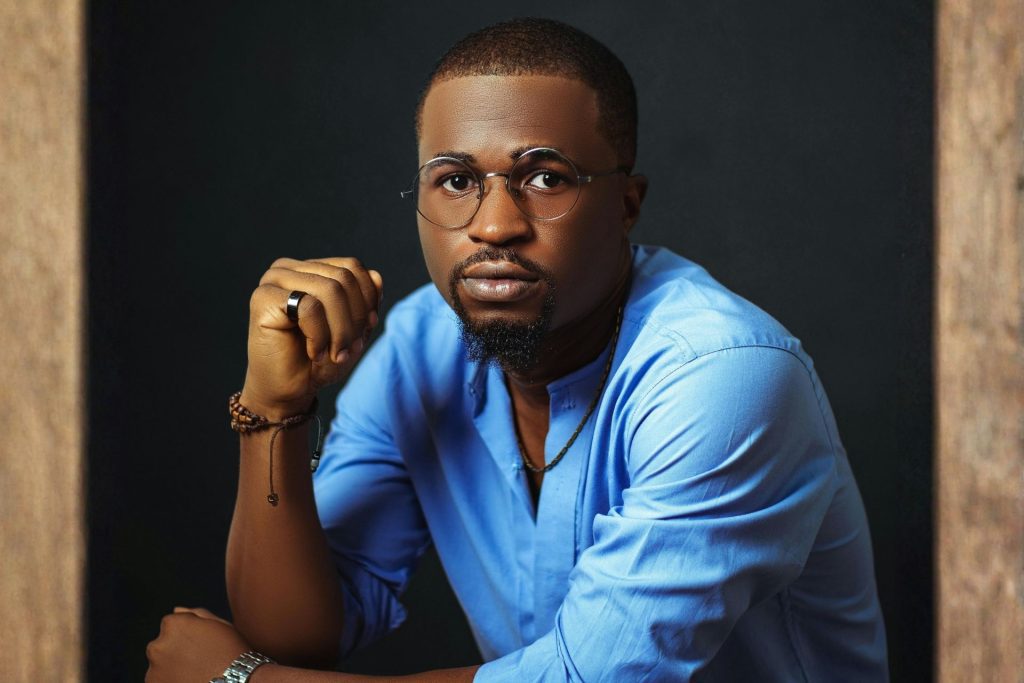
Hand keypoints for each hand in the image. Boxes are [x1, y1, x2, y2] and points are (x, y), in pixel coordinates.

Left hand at [145, 607, 249, 682]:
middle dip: (175, 651)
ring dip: (171, 668)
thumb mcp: (220, 626)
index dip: (188, 634)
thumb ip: (196, 614)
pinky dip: (170, 681)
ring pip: (160, 665)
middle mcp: (158, 645)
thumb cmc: (231, 653)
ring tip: (194, 674)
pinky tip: (189, 681)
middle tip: (198, 661)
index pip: (172, 624)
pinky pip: (160, 680)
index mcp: (174, 624)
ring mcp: (154, 669)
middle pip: (162, 645)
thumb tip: (177, 610)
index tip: (201, 645)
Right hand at [242, 257, 382, 418]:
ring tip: (335, 354)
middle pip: (343, 278)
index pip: (351, 267)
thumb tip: (377, 276)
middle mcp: (289, 269)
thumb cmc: (318, 360)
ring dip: (340, 330)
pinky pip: (309, 307)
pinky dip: (320, 336)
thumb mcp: (353, 329)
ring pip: (330, 290)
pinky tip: (314, 353)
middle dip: (355, 318)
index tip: (367, 329)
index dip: (367, 298)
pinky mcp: (263, 298)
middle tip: (349, 349)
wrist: (288, 390)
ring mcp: (274, 280)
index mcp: (310, 270)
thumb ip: (365, 302)